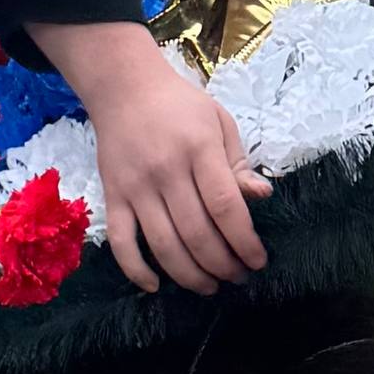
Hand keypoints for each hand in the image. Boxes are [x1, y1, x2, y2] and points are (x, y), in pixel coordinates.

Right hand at [36, 21, 268, 292]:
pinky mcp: (112, 195)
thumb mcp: (219, 122)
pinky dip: (136, 270)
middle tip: (238, 276)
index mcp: (199, 148)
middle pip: (197, 233)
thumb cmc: (180, 106)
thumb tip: (262, 196)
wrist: (124, 87)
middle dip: (223, 265)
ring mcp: (135, 185)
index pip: (225, 206)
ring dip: (190, 276)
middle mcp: (166, 170)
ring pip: (163, 246)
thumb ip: (238, 162)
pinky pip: (121, 242)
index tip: (258, 260)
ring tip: (210, 286)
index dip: (244, 241)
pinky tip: (155, 286)